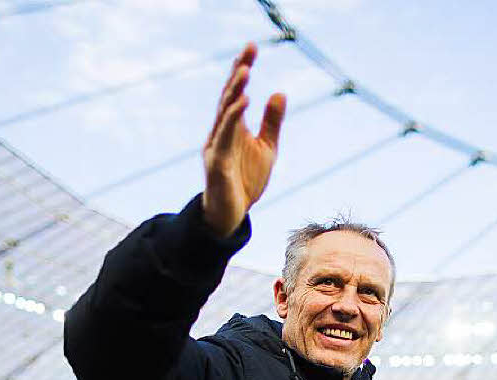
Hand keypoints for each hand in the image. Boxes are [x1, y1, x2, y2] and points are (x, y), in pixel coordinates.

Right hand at [201, 43, 285, 236]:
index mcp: (233, 128)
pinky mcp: (218, 163)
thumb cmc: (246, 181)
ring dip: (235, 92)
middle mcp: (221, 132)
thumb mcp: (267, 148)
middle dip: (239, 73)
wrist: (232, 215)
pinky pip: (225, 136)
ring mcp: (217, 146)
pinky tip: (244, 102)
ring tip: (245, 71)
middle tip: (249, 49)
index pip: (237, 93)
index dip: (242, 69)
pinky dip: (233, 118)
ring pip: (225, 113)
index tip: (252, 47)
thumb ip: (272, 122)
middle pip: (229, 97)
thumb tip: (280, 92)